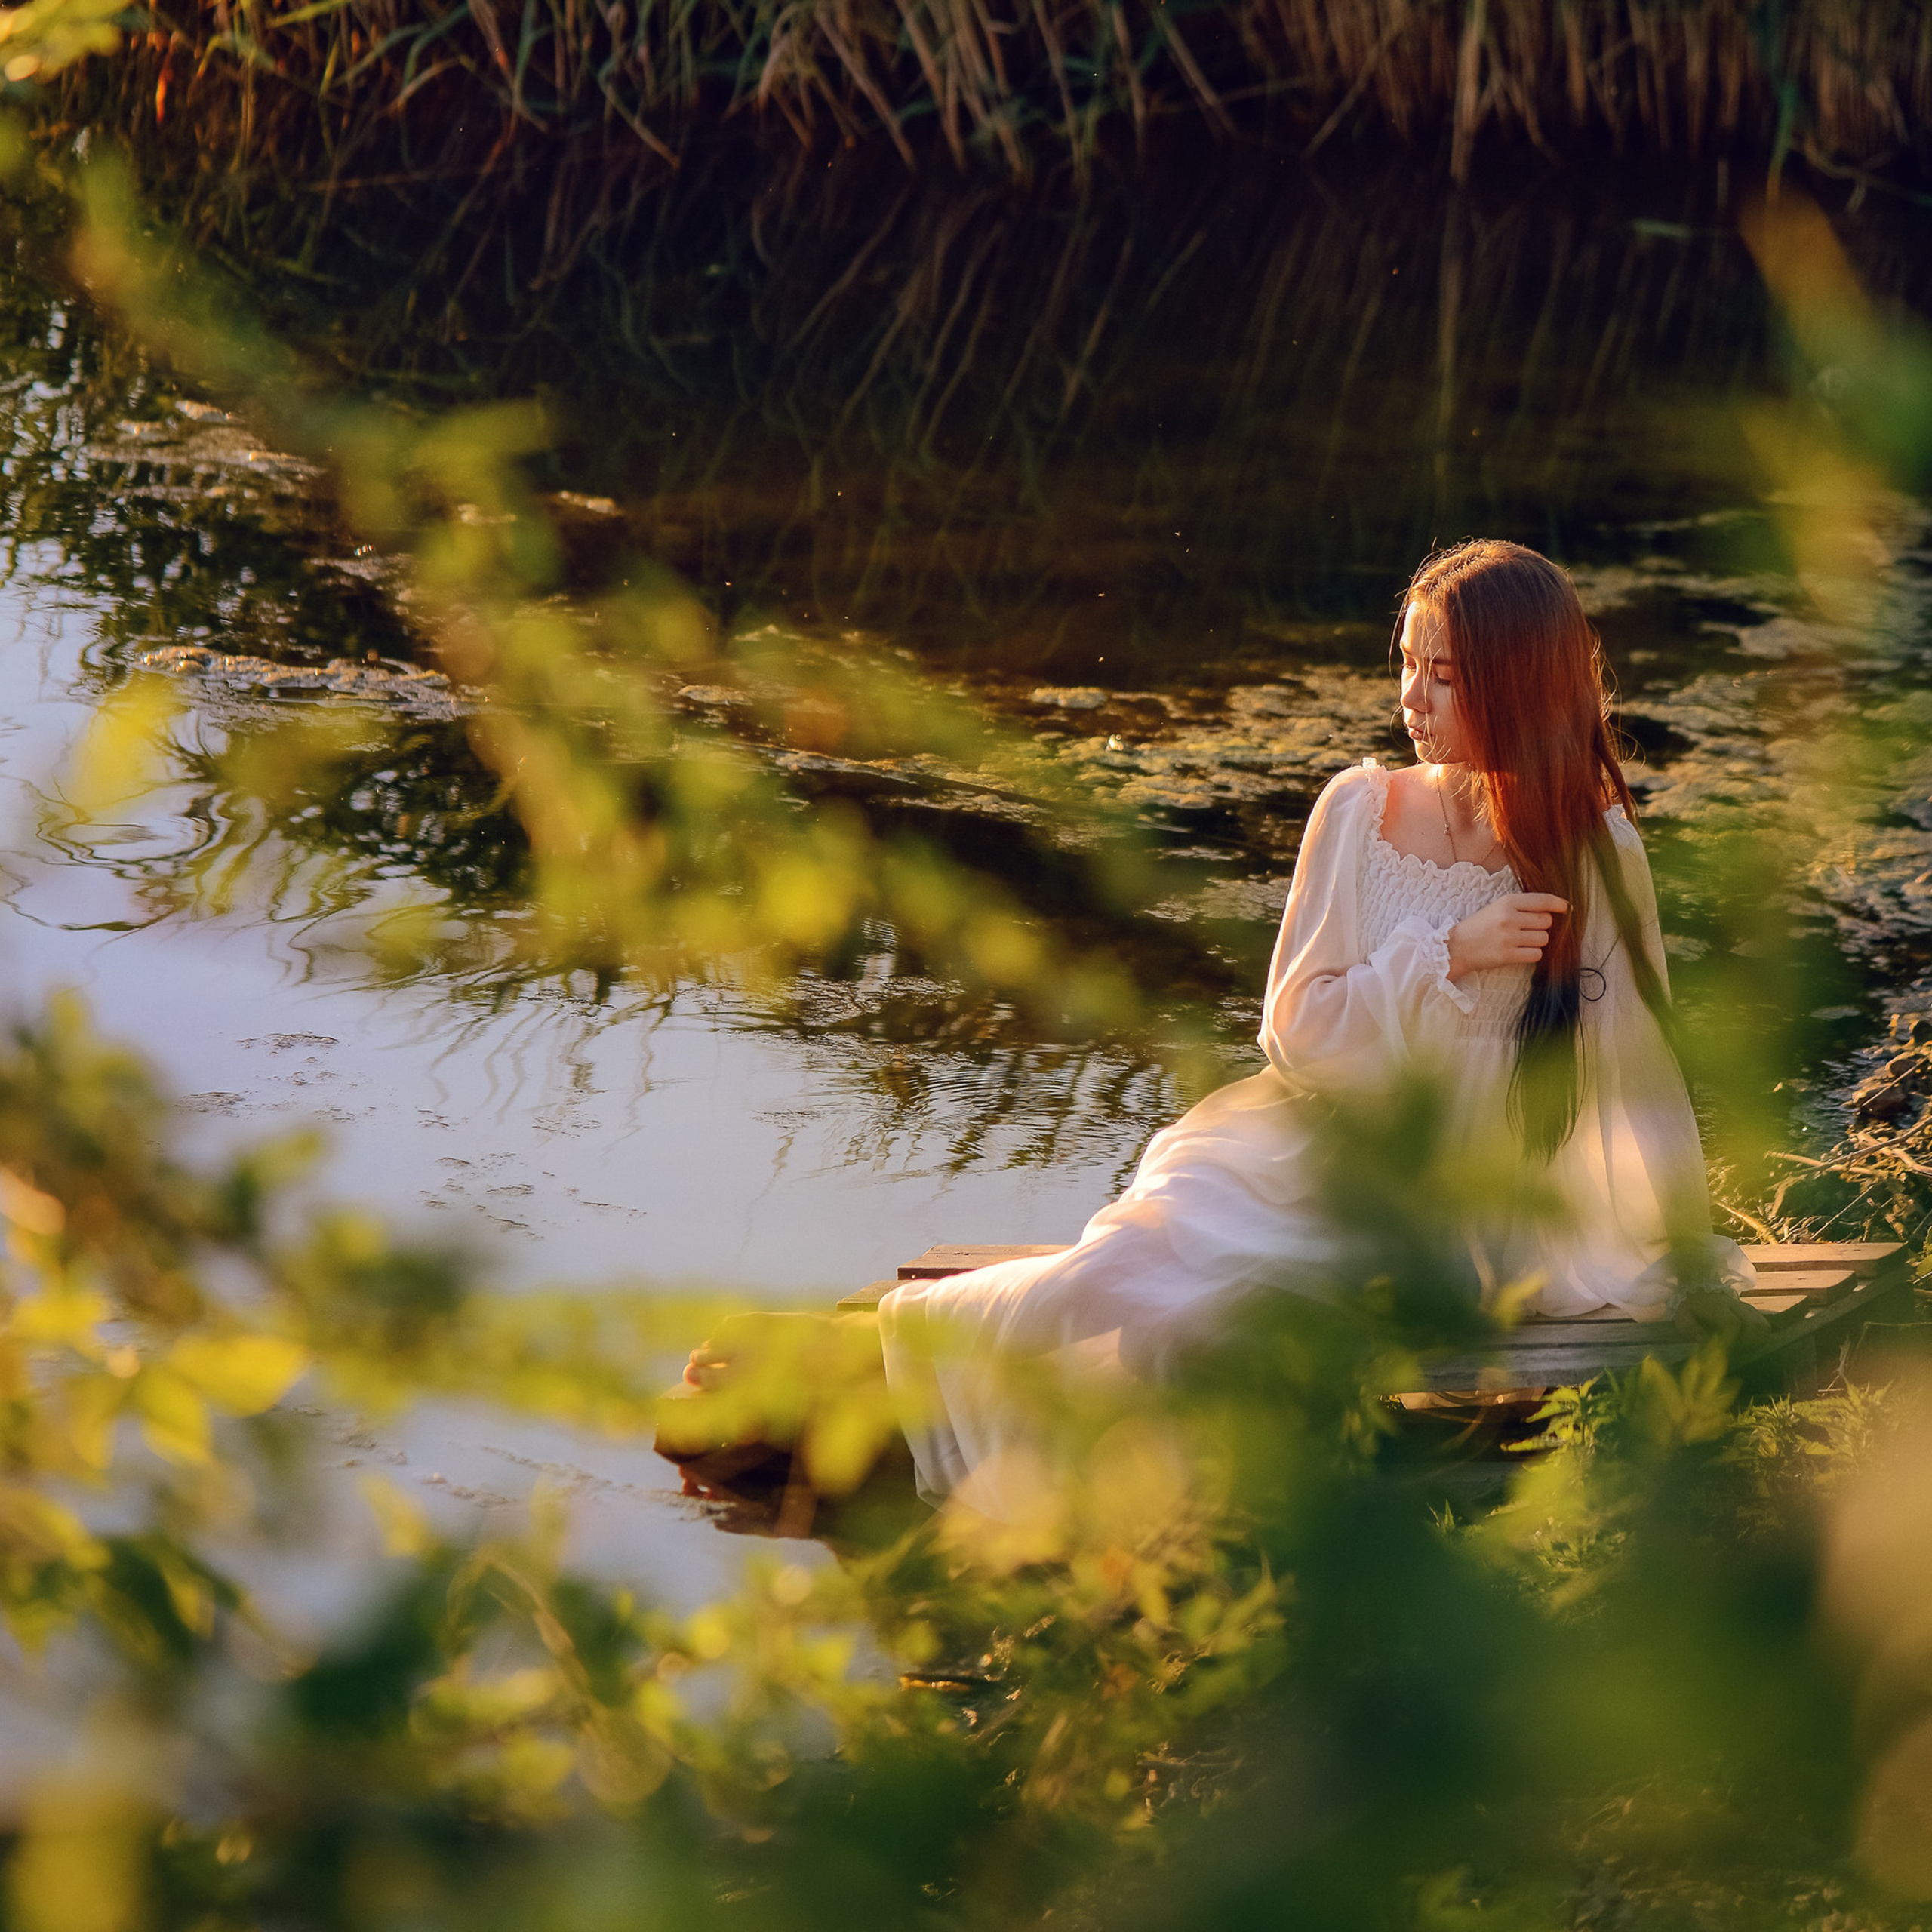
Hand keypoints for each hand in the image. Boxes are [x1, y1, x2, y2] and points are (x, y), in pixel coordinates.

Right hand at [1445, 893, 1569, 979]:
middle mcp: (1509, 918)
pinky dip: (1532, 954)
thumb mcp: (1497, 907)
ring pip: (1543, 939)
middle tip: (1529, 930)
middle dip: (1543, 926)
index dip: (1559, 904)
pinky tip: (1520, 952)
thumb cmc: (1479, 926)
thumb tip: (1555, 910)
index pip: (1543, 900)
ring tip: (1522, 941)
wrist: (1456, 947)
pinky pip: (1536, 954)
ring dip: (1537, 942)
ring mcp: (1509, 937)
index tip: (1566, 908)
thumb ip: (1523, 906)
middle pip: (1546, 921)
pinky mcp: (1508, 955)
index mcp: (1507, 902)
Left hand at [1672, 1288, 1770, 1346]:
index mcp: (1716, 1305)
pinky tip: (1747, 1343)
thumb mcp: (1683, 1317)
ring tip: (1741, 1347)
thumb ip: (1690, 1328)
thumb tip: (1703, 1340)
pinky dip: (1760, 1338)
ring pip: (1763, 1328)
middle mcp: (1736, 1305)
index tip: (1723, 1347)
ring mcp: (1749, 1309)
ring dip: (1755, 1342)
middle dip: (1746, 1343)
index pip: (1733, 1323)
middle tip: (1734, 1350)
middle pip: (1753, 1326)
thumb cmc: (1692, 1310)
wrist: (1702, 1296)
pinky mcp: (1756, 1313)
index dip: (1731, 1338)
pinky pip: (1766, 1328)